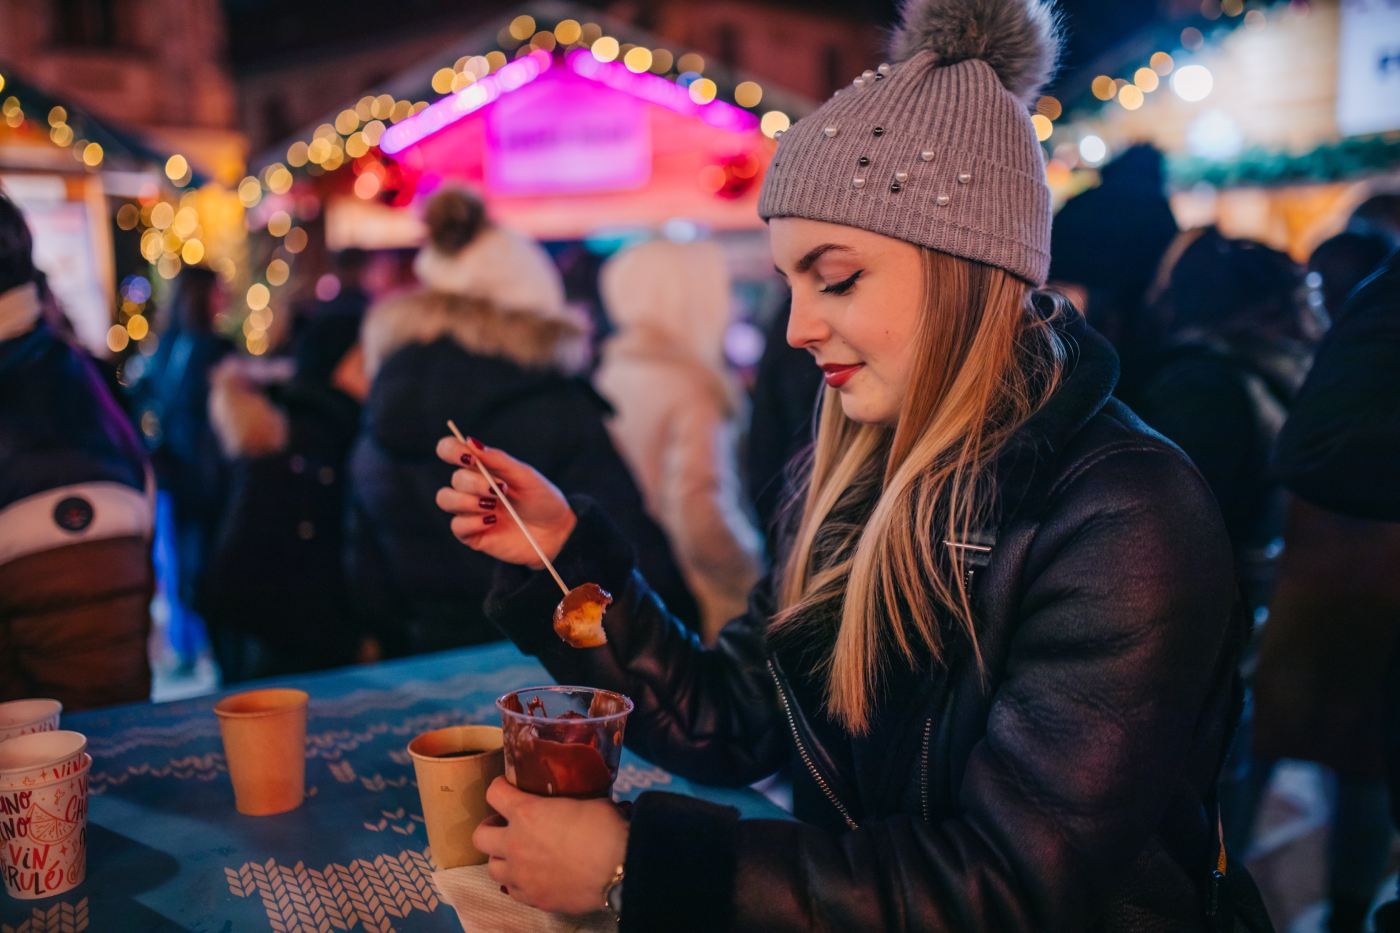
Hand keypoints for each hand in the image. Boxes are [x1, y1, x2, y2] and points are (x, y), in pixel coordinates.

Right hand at [434, 436, 576, 568]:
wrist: (556, 532)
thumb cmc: (542, 499)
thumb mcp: (525, 476)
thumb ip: (498, 459)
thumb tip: (469, 441)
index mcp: (482, 468)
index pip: (450, 451)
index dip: (451, 450)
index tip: (469, 458)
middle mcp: (472, 488)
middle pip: (454, 479)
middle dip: (474, 483)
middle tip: (500, 489)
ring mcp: (470, 511)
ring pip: (446, 499)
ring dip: (467, 501)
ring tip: (493, 506)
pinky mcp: (472, 535)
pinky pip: (456, 526)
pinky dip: (472, 522)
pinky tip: (493, 522)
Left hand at [472, 777, 627, 914]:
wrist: (620, 869)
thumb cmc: (606, 830)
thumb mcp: (587, 801)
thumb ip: (568, 803)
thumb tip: (576, 803)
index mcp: (527, 813)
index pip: (493, 794)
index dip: (499, 788)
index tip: (507, 788)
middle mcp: (516, 845)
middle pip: (480, 836)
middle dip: (490, 828)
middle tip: (506, 826)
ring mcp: (522, 876)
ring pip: (492, 869)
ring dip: (502, 859)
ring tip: (518, 855)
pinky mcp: (534, 898)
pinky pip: (514, 892)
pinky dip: (519, 883)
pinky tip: (534, 876)